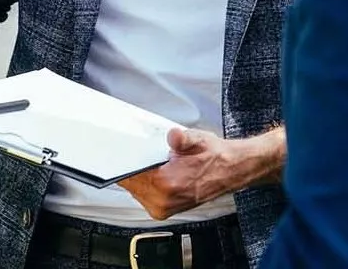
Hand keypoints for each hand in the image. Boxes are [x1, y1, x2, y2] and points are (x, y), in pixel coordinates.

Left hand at [118, 128, 239, 220]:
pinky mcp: (164, 211)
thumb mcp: (198, 140)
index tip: (117, 153)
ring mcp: (163, 208)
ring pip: (135, 191)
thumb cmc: (214, 157)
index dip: (122, 162)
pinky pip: (143, 196)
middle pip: (130, 184)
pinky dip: (145, 184)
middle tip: (140, 155)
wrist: (230, 171)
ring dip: (138, 177)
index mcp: (168, 184)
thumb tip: (173, 136)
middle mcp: (163, 201)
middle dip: (131, 168)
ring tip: (152, 164)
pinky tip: (155, 173)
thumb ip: (182, 138)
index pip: (130, 175)